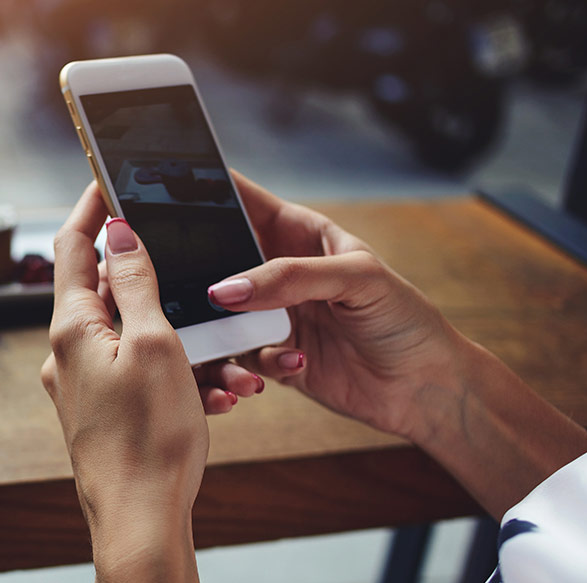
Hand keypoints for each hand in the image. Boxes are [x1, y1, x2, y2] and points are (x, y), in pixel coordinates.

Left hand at [41, 182, 216, 582]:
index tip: (111, 178)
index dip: (92, 207)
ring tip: (218, 350)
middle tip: (181, 255)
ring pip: (127, 334)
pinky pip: (135, 371)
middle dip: (146, 271)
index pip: (74, 246)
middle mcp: (67, 353)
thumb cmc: (149, 437)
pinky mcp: (99, 411)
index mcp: (72, 327)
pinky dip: (170, 366)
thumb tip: (116, 231)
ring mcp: (81, 384)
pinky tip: (209, 388)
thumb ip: (134, 283)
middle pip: (101, 287)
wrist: (139, 522)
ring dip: (171, 329)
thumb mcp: (154, 344)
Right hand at [203, 172, 465, 440]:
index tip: (163, 192)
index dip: (204, 190)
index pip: (240, 199)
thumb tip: (225, 291)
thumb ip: (289, 278)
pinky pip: (234, 358)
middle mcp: (275, 271)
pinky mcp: (267, 356)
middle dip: (195, 270)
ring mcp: (269, 314)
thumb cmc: (404, 319)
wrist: (423, 388)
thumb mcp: (357, 280)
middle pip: (214, 259)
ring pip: (215, 314)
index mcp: (296, 232)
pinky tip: (294, 365)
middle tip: (179, 281)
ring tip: (245, 343)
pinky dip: (248, 366)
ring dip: (219, 331)